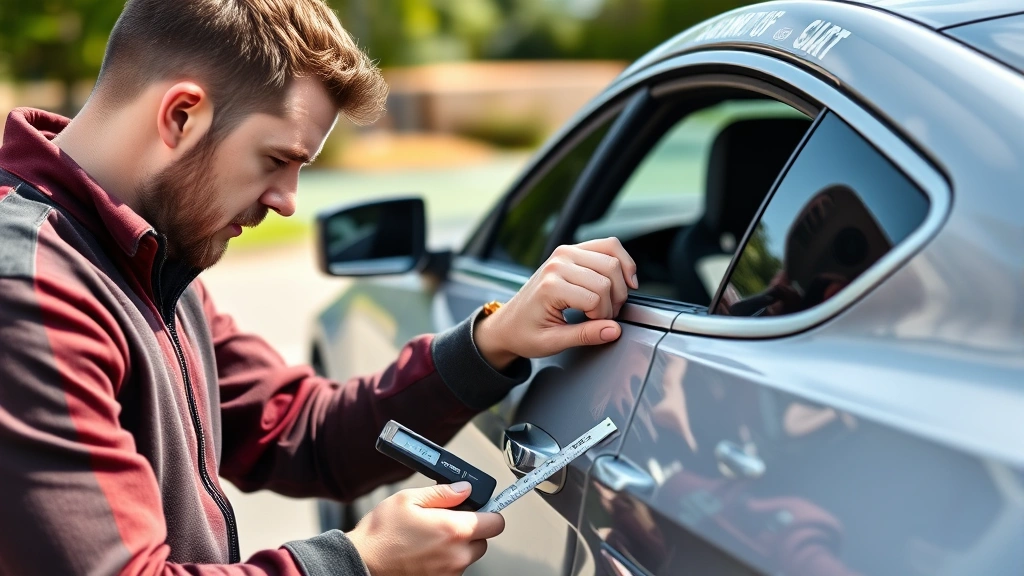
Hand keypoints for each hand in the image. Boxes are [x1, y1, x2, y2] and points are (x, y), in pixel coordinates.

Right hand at [347, 482, 504, 575]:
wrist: (363, 562)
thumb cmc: (382, 533)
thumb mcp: (409, 499)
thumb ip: (443, 493)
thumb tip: (465, 488)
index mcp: (454, 530)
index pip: (496, 522)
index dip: (488, 512)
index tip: (479, 509)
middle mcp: (457, 555)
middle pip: (483, 540)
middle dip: (471, 529)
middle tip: (447, 521)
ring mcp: (449, 573)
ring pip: (468, 556)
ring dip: (457, 546)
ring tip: (430, 537)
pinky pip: (453, 568)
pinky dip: (445, 560)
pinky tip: (425, 551)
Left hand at [474, 238, 637, 368]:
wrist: (507, 323)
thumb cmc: (525, 333)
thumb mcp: (553, 342)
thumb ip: (585, 336)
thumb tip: (614, 330)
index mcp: (550, 286)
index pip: (596, 298)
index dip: (601, 317)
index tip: (593, 326)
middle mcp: (558, 263)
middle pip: (608, 277)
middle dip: (614, 301)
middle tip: (604, 317)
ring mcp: (565, 253)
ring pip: (612, 260)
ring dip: (620, 284)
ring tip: (611, 301)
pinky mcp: (572, 250)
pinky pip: (608, 246)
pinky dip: (622, 261)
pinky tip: (625, 278)